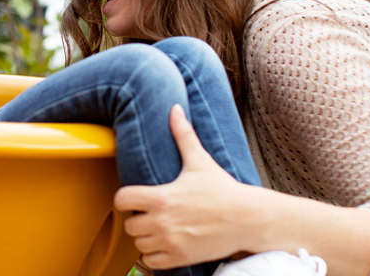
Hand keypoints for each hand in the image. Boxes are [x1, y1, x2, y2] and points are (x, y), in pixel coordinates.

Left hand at [113, 104, 257, 268]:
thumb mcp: (200, 161)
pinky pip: (151, 262)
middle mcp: (162, 222)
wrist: (247, 218)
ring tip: (158, 228)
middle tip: (150, 213)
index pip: (122, 200)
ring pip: (139, 244)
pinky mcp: (180, 258)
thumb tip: (174, 109)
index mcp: (162, 197)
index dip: (125, 198)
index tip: (135, 198)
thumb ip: (183, 135)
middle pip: (129, 224)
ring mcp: (170, 242)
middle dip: (137, 218)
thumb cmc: (223, 190)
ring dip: (145, 238)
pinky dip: (154, 256)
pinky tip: (165, 243)